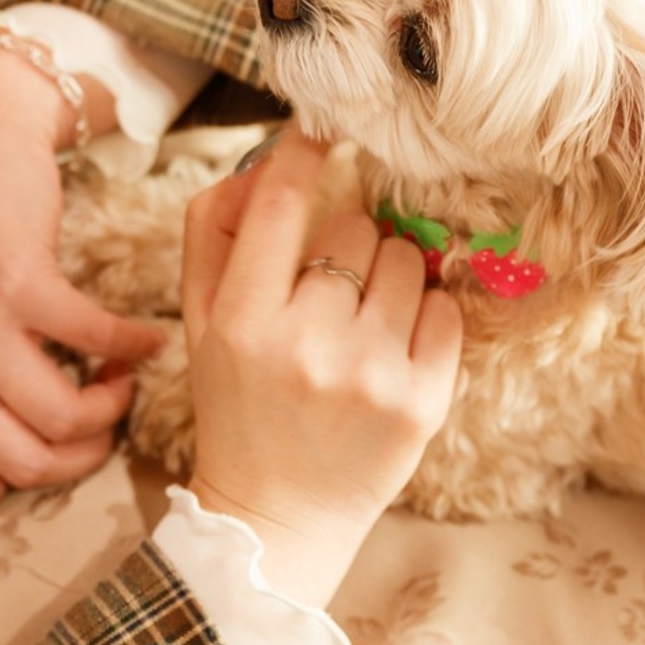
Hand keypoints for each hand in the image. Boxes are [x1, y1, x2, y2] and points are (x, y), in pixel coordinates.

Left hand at [0, 49, 163, 508]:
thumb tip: (15, 428)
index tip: (28, 454)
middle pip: (18, 465)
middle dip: (80, 459)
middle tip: (103, 424)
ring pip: (60, 420)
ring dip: (110, 408)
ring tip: (121, 379)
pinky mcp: (21, 283)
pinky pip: (94, 344)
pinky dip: (134, 345)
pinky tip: (146, 335)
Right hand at [180, 129, 462, 606]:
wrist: (277, 517)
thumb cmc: (237, 409)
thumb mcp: (200, 324)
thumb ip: (215, 234)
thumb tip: (263, 159)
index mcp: (242, 320)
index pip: (281, 203)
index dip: (305, 150)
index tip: (323, 127)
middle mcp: (306, 344)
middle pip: (355, 229)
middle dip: (348, 245)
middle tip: (332, 290)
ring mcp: (370, 374)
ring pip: (404, 262)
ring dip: (389, 278)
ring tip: (362, 324)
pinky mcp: (422, 401)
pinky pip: (444, 311)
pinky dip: (425, 318)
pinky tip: (394, 349)